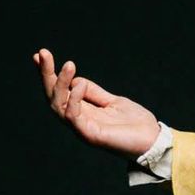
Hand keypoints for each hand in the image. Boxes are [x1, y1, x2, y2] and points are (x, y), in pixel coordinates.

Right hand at [33, 48, 160, 156]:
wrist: (154, 141)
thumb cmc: (135, 124)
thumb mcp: (112, 101)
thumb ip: (94, 92)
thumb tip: (75, 80)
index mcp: (82, 112)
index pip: (59, 92)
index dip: (48, 74)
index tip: (40, 55)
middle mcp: (78, 121)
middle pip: (53, 97)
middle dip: (46, 75)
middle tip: (43, 54)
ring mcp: (83, 129)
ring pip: (58, 106)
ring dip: (60, 84)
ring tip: (68, 65)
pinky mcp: (91, 136)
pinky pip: (73, 116)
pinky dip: (74, 99)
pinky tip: (79, 85)